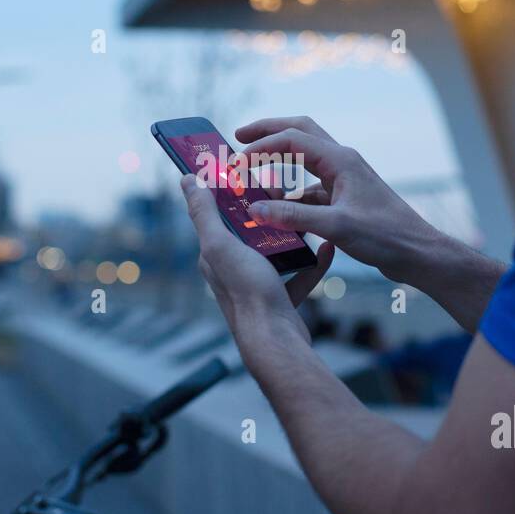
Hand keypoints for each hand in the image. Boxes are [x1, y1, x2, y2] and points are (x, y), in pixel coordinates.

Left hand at [181, 173, 334, 343]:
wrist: (275, 339)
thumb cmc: (247, 291)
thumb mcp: (220, 245)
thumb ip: (203, 213)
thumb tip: (186, 180)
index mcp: (215, 255)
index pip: (219, 215)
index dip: (231, 193)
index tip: (249, 174)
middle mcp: (233, 269)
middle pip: (250, 231)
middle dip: (267, 212)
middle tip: (284, 192)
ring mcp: (258, 285)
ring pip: (277, 252)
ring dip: (293, 234)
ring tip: (307, 214)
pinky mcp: (281, 300)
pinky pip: (300, 275)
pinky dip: (314, 262)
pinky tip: (328, 248)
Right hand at [236, 117, 436, 282]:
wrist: (416, 252)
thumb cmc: (385, 236)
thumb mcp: (336, 227)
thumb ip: (294, 217)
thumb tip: (255, 209)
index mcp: (340, 160)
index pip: (291, 140)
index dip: (260, 147)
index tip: (236, 163)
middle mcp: (342, 162)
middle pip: (299, 133)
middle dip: (268, 133)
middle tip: (238, 138)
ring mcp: (344, 179)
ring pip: (304, 159)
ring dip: (278, 163)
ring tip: (252, 175)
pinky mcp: (345, 198)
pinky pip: (311, 187)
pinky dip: (291, 193)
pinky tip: (278, 210)